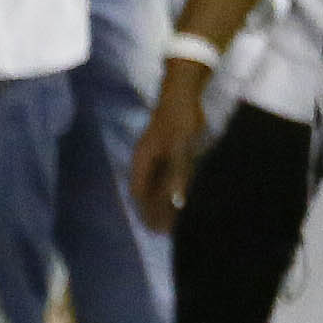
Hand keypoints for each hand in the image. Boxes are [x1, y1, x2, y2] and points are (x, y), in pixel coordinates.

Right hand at [128, 77, 207, 230]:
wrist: (184, 92)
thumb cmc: (180, 120)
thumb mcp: (180, 148)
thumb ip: (177, 174)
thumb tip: (176, 201)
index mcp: (143, 160)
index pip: (138, 192)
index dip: (145, 211)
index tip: (154, 228)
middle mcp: (146, 160)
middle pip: (146, 190)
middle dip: (153, 210)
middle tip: (164, 230)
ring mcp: (156, 154)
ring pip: (156, 184)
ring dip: (161, 200)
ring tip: (172, 219)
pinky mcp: (167, 150)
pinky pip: (166, 175)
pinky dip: (171, 188)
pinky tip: (181, 197)